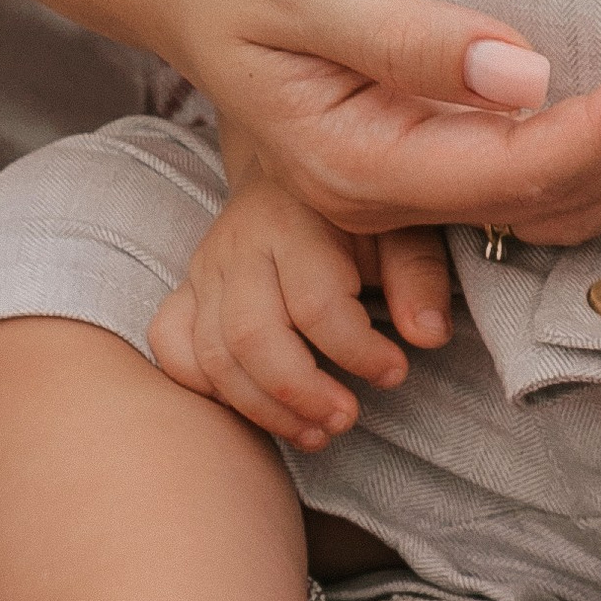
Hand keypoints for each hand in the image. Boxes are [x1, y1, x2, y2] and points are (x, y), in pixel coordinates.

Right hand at [149, 174, 454, 447]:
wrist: (297, 168)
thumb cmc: (357, 213)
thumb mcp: (401, 228)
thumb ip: (418, 275)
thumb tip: (428, 336)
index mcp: (295, 219)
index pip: (315, 303)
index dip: (358, 352)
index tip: (396, 373)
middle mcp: (240, 243)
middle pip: (252, 336)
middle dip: (301, 392)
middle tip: (345, 418)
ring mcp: (206, 267)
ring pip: (212, 353)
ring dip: (262, 408)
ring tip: (314, 431)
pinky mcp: (188, 288)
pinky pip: (172, 345)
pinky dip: (202, 386)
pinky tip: (252, 407)